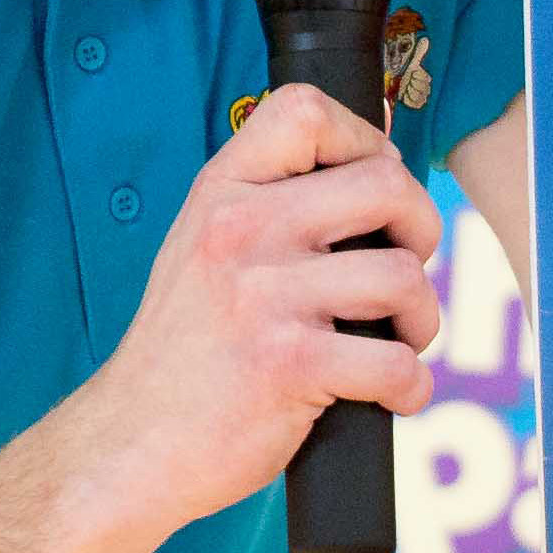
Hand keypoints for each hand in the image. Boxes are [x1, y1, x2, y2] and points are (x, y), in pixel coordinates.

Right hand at [75, 83, 443, 534]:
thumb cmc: (185, 351)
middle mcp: (240, 231)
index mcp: (222, 193)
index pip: (306, 109)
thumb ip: (282, 194)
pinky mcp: (289, 366)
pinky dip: (410, 387)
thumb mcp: (209, 245)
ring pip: (405, 276)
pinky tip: (386, 394)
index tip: (374, 195)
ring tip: (395, 341)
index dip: (367, 142)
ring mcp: (263, 297)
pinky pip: (398, 363)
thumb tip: (381, 131)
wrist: (129, 443)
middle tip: (400, 275)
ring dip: (422, 319)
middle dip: (421, 232)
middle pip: (388, 185)